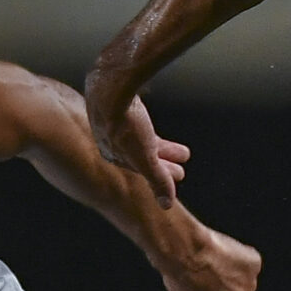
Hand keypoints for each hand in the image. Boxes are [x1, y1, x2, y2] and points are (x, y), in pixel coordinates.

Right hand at [83, 71, 186, 208]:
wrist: (111, 86)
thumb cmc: (125, 124)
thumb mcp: (146, 158)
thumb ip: (157, 180)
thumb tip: (166, 205)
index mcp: (111, 154)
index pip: (139, 169)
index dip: (160, 174)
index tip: (179, 175)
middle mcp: (107, 138)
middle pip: (142, 154)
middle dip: (164, 161)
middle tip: (183, 163)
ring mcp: (111, 118)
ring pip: (141, 137)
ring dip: (163, 147)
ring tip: (183, 151)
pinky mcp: (117, 99)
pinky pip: (136, 118)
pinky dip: (148, 125)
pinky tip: (156, 124)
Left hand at [153, 219, 260, 290]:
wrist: (188, 255)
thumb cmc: (180, 277)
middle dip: (233, 287)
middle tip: (215, 272)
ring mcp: (250, 285)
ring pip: (245, 276)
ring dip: (233, 269)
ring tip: (212, 259)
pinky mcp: (254, 264)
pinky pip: (248, 258)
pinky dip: (239, 253)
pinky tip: (221, 249)